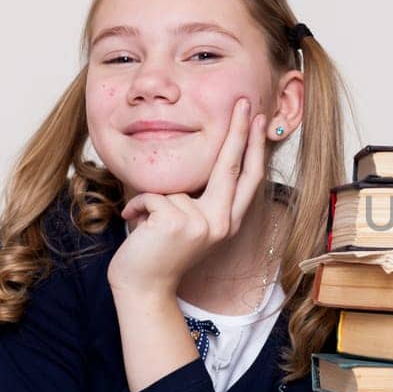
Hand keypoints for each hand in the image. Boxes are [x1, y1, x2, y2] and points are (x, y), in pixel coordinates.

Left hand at [107, 98, 269, 299]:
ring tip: (145, 224)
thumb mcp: (188, 222)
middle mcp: (221, 222)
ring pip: (176, 187)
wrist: (141, 287)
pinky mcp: (176, 223)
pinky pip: (152, 196)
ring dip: (151, 200)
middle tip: (245, 104)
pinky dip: (136, 207)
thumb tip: (200, 162)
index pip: (247, 178)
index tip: (256, 120)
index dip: (253, 147)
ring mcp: (201, 224)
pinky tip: (136, 227)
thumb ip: (198, 197)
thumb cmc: (159, 252)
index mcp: (228, 222)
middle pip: (233, 166)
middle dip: (239, 131)